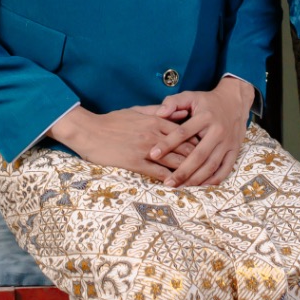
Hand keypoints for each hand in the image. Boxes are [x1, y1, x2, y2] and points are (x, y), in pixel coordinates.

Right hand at [52, 103, 199, 180]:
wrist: (89, 130)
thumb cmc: (112, 121)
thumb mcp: (136, 111)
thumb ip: (157, 111)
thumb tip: (176, 112)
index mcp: (156, 121)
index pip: (186, 133)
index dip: (198, 144)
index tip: (207, 152)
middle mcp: (155, 135)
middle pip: (185, 149)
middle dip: (199, 160)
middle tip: (210, 169)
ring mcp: (146, 150)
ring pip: (175, 163)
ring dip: (189, 173)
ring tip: (200, 182)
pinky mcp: (136, 163)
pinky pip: (158, 174)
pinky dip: (170, 181)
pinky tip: (178, 187)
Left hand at [149, 76, 253, 187]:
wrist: (235, 101)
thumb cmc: (207, 101)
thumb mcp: (190, 96)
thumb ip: (173, 102)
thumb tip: (159, 113)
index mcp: (205, 117)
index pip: (183, 133)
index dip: (167, 144)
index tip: (153, 154)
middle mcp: (218, 131)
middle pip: (198, 155)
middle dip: (182, 171)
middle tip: (167, 182)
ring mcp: (228, 142)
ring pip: (211, 165)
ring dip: (196, 179)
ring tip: (180, 187)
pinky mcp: (234, 150)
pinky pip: (225, 169)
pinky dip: (213, 180)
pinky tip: (200, 186)